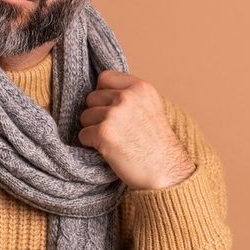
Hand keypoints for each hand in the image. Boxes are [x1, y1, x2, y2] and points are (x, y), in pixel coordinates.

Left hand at [78, 70, 195, 189]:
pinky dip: (91, 145)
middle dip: (97, 114)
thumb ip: (130, 95)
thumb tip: (101, 90)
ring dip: (93, 130)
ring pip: (85, 116)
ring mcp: (114, 114)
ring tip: (113, 141)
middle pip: (91, 98)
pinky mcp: (103, 133)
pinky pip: (83, 135)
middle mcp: (127, 97)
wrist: (166, 172)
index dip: (103, 94)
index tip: (111, 109)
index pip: (104, 77)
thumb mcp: (150, 108)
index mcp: (140, 87)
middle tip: (114, 130)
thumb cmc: (157, 145)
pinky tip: (108, 150)